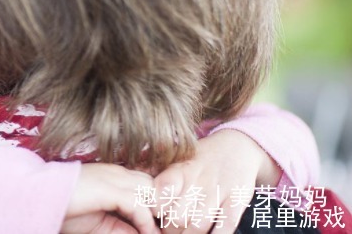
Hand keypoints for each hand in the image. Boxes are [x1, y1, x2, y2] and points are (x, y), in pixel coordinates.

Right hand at [62, 163, 159, 233]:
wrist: (39, 197)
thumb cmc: (65, 209)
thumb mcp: (100, 222)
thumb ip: (122, 227)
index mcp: (114, 176)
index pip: (147, 184)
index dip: (157, 205)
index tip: (160, 226)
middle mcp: (118, 173)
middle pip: (154, 185)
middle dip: (163, 207)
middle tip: (166, 230)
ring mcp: (114, 178)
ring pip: (151, 192)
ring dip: (158, 214)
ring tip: (158, 233)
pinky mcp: (109, 188)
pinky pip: (137, 204)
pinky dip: (145, 221)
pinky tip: (146, 232)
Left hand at [152, 129, 281, 233]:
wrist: (237, 145)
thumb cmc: (200, 158)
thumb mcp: (178, 158)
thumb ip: (155, 169)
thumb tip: (131, 170)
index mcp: (180, 169)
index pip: (161, 193)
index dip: (156, 208)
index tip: (155, 213)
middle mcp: (198, 180)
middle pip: (178, 215)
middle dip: (170, 228)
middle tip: (167, 228)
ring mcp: (220, 191)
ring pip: (199, 225)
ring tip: (183, 233)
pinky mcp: (238, 200)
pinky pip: (226, 225)